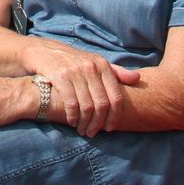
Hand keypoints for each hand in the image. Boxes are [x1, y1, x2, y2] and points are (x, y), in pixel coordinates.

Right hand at [17, 39, 139, 135]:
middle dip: (98, 123)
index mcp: (103, 65)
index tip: (110, 128)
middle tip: (93, 133)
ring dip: (85, 123)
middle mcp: (91, 67)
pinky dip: (73, 117)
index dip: (115, 116)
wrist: (44, 51)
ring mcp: (75, 72)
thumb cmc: (74, 61)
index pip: (116, 97)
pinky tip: (72, 122)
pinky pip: (71, 103)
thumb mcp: (95, 63)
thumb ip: (116, 72)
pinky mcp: (60, 77)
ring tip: (83, 130)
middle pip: (102, 104)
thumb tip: (138, 78)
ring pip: (87, 106)